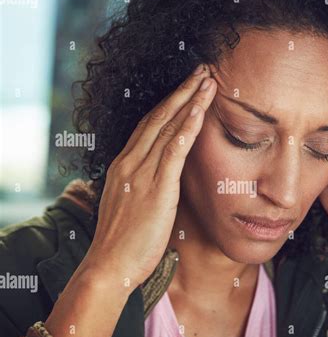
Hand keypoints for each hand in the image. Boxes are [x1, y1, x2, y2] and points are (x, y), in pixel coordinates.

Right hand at [81, 64, 216, 293]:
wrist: (109, 266)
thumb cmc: (122, 243)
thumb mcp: (131, 206)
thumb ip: (144, 187)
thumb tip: (160, 180)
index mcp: (124, 166)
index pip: (148, 126)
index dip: (168, 104)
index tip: (185, 89)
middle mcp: (130, 162)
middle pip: (158, 117)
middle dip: (181, 92)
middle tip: (201, 70)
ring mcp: (141, 173)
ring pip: (167, 127)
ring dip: (189, 101)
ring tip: (208, 80)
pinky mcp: (156, 188)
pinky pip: (173, 150)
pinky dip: (187, 127)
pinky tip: (200, 110)